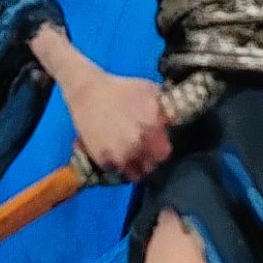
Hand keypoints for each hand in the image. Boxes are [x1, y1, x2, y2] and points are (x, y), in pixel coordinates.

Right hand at [33, 32, 169, 179]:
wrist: (87, 91)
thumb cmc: (121, 88)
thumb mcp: (150, 92)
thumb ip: (165, 110)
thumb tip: (174, 123)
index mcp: (152, 128)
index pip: (165, 154)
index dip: (161, 150)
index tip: (156, 146)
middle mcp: (138, 145)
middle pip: (151, 167)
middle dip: (148, 160)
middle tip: (142, 152)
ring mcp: (120, 155)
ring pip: (134, 174)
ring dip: (134, 167)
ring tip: (130, 157)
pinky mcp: (103, 159)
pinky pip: (116, 172)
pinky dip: (117, 167)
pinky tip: (116, 155)